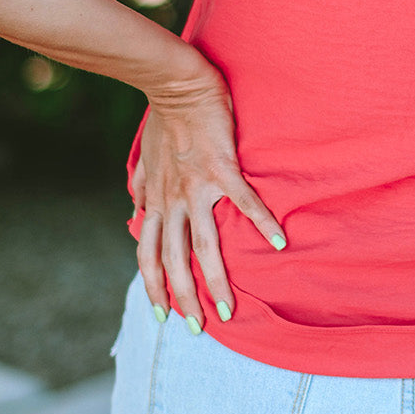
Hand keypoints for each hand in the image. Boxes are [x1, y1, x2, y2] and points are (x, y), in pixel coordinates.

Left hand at [130, 64, 285, 330]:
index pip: (148, 255)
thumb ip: (142, 186)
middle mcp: (172, 202)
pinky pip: (244, 202)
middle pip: (175, 262)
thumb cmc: (163, 119)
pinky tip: (279, 242)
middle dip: (184, 299)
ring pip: (204, 246)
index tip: (162, 312)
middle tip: (197, 329)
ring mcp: (197, 188)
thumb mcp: (144, 158)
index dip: (153, 287)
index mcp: (156, 201)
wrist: (177, 85)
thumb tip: (135, 205)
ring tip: (229, 310)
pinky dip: (262, 224)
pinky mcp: (222, 170)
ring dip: (216, 281)